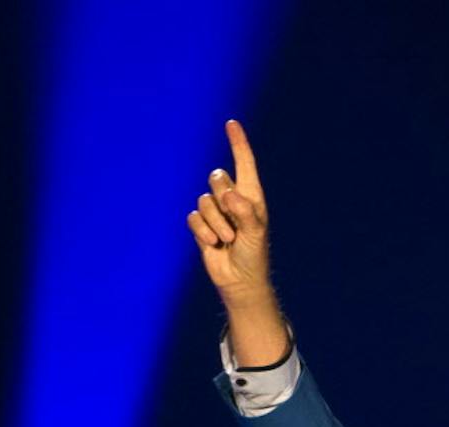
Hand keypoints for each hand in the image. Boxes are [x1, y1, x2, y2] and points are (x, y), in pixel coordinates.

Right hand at [187, 120, 272, 308]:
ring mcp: (215, 212)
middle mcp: (232, 199)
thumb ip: (245, 212)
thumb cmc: (254, 255)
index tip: (232, 124)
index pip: (244, 163)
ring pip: (204, 201)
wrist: (239, 280)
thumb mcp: (255, 233)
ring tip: (228, 240)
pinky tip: (214, 244)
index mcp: (251, 196)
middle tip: (236, 225)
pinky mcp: (201, 225)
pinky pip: (193, 218)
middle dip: (224, 200)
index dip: (238, 144)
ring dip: (216, 224)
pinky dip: (204, 232)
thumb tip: (229, 195)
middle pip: (217, 178)